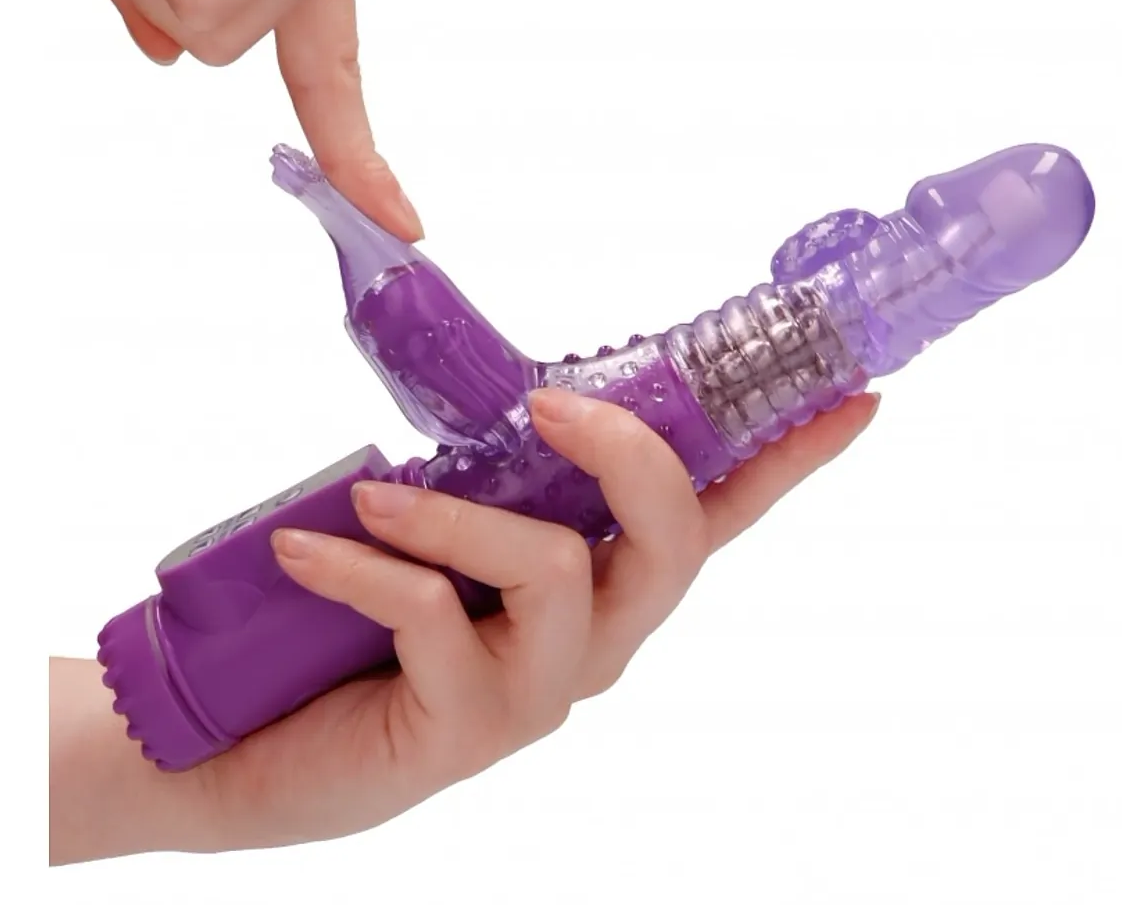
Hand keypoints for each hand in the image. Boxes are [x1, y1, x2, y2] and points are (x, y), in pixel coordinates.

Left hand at [49, 387, 878, 860]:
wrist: (262, 737)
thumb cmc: (366, 616)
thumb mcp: (451, 527)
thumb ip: (499, 470)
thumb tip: (515, 384)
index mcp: (608, 580)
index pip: (724, 510)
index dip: (794, 456)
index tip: (859, 396)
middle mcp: (598, 639)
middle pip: (672, 538)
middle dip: (627, 453)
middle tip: (550, 406)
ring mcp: (541, 690)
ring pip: (554, 571)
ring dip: (455, 517)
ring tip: (370, 496)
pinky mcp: (465, 729)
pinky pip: (436, 623)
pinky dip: (365, 569)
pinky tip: (305, 549)